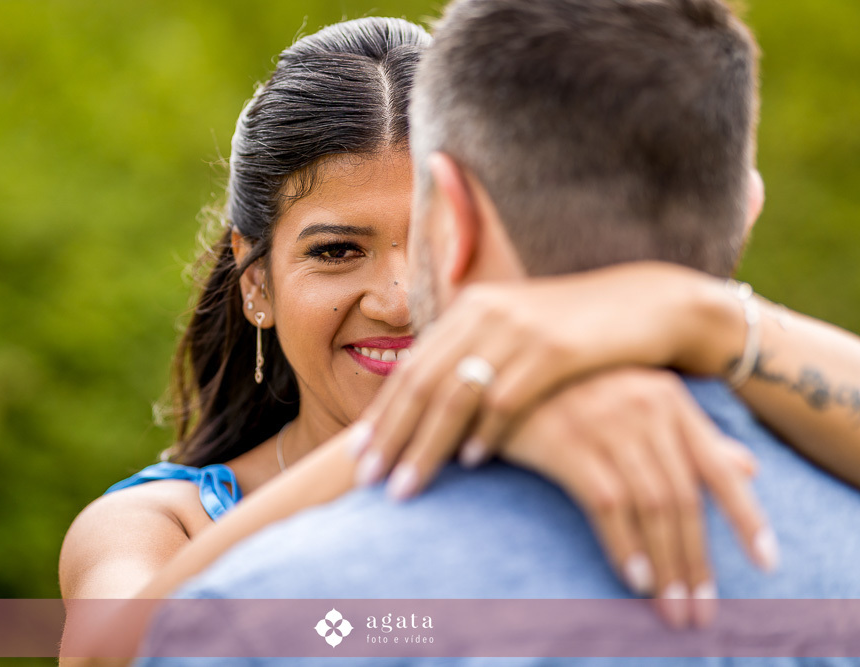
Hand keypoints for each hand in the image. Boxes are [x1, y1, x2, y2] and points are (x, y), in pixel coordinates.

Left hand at [349, 262, 740, 497]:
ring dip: (426, 445)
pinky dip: (485, 431)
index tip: (359, 454)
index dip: (382, 413)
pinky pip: (508, 396)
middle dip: (392, 436)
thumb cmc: (577, 332)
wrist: (648, 305)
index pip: (411, 367)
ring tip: (405, 486)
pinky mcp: (556, 347)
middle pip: (422, 382)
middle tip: (367, 479)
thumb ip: (477, 358)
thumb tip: (434, 405)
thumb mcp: (518, 336)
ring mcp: (519, 328)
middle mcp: (485, 313)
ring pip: (455, 395)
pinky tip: (470, 461)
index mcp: (470, 309)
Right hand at [496, 368, 771, 627]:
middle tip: (700, 611)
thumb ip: (693, 435)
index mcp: (669, 399)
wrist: (500, 370)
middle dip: (696, 562)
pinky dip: (625, 545)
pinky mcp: (567, 441)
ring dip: (666, 565)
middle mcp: (645, 408)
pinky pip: (607, 503)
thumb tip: (748, 467)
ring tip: (670, 608)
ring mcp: (606, 422)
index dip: (747, 518)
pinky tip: (636, 578)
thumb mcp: (639, 400)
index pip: (719, 469)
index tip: (767, 563)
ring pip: (651, 506)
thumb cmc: (573, 389)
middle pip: (684, 498)